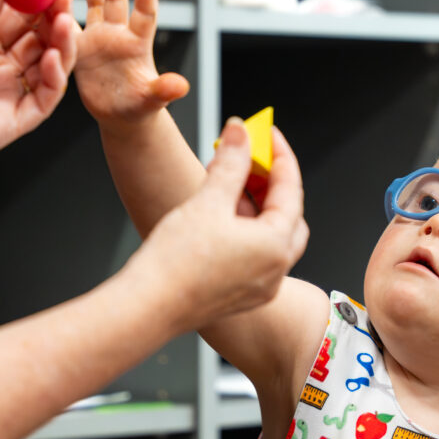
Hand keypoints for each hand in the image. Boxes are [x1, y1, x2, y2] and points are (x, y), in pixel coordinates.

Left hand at [0, 0, 78, 192]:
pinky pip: (43, 100)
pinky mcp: (11, 123)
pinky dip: (54, 79)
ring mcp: (5, 94)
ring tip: (64, 21)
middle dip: (56, 15)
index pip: (19, 15)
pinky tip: (52, 57)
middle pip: (40, 38)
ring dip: (62, 43)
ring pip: (48, 66)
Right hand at [76, 0, 188, 125]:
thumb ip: (163, 90)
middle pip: (117, 2)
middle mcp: (119, 35)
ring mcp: (99, 39)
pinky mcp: (80, 48)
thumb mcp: (151, 100)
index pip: (145, 14)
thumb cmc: (139, 107)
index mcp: (138, 44)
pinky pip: (69, 26)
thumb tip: (182, 86)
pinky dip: (63, 12)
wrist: (119, 113)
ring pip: (95, 6)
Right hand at [128, 119, 307, 330]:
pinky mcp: (240, 296)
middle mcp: (275, 271)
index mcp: (275, 246)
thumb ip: (230, 162)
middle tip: (252, 160)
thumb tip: (240, 131)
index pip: (291, 189)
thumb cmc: (176, 262)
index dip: (278, 155)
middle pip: (288, 215)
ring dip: (258, 208)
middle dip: (272, 184)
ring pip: (272, 237)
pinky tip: (221, 218)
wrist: (148, 307)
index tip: (266, 134)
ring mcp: (259, 287)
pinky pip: (255, 256)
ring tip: (230, 185)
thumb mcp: (207, 201)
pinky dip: (247, 231)